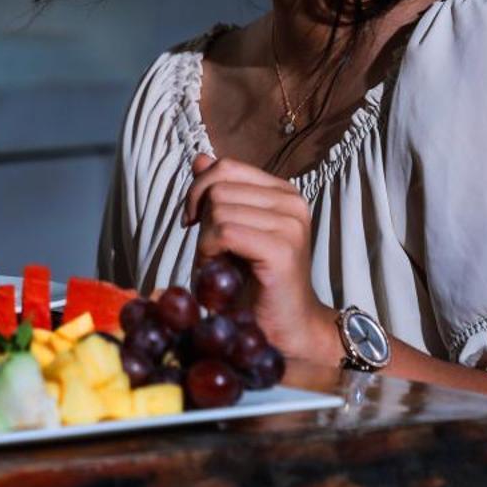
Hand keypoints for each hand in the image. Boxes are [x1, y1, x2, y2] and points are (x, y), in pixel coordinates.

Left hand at [184, 154, 339, 366]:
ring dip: (204, 241)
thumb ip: (219, 194)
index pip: (226, 166)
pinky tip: (218, 272)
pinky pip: (225, 232)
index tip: (194, 222)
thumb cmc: (254, 283)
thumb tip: (200, 158)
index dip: (199, 191)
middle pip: (218, 186)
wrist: (285, 328)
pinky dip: (210, 252)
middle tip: (209, 251)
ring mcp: (290, 223)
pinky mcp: (282, 248)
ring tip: (218, 265)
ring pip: (219, 208)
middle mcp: (292, 201)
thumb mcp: (231, 230)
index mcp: (282, 192)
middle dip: (201, 218)